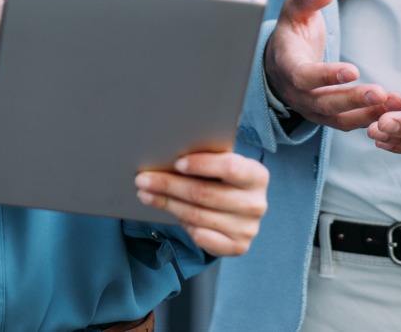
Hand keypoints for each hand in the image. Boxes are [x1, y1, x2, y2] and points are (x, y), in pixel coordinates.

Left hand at [134, 151, 269, 256]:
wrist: (238, 212)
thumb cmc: (223, 180)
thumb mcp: (222, 166)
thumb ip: (206, 160)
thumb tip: (166, 153)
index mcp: (257, 175)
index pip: (229, 167)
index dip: (202, 164)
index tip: (177, 162)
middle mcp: (256, 203)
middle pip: (205, 193)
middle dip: (170, 185)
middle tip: (143, 179)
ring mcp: (248, 228)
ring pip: (197, 215)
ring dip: (167, 204)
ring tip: (145, 194)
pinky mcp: (238, 247)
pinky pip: (202, 237)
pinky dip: (183, 225)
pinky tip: (169, 213)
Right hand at [263, 0, 400, 130]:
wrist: (279, 61)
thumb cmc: (291, 31)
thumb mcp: (294, 10)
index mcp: (286, 65)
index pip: (304, 76)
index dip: (326, 76)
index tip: (353, 70)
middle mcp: (296, 93)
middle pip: (324, 104)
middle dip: (353, 100)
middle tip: (381, 93)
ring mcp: (310, 109)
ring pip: (339, 119)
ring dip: (368, 113)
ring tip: (396, 103)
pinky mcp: (326, 116)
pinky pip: (347, 122)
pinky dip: (370, 118)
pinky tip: (393, 109)